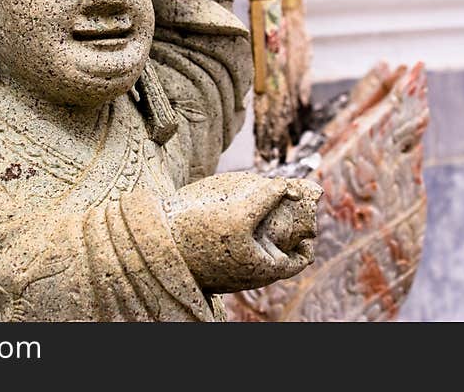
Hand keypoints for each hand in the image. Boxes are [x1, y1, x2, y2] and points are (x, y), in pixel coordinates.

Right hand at [165, 172, 321, 293]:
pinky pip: (235, 247)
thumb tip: (288, 186)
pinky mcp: (211, 263)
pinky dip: (241, 231)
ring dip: (261, 228)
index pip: (299, 260)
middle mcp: (247, 276)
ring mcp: (228, 272)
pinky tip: (231, 210)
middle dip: (283, 228)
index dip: (308, 241)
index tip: (308, 221)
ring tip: (258, 202)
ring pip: (256, 250)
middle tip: (283, 204)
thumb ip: (268, 196)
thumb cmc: (200, 233)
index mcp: (262, 269)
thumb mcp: (240, 210)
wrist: (154, 246)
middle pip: (278, 253)